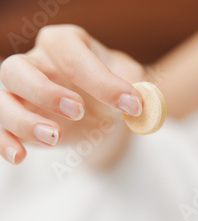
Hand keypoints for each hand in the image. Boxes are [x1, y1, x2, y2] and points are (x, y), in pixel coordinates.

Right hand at [0, 25, 144, 164]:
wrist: (103, 115)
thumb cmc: (113, 92)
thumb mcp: (132, 86)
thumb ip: (138, 90)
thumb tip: (141, 103)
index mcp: (65, 44)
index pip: (73, 54)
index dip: (101, 79)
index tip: (130, 104)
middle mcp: (36, 64)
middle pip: (19, 69)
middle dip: (45, 92)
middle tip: (78, 111)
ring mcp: (21, 93)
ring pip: (4, 100)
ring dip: (24, 121)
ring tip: (54, 138)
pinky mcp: (17, 121)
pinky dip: (5, 142)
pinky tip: (20, 156)